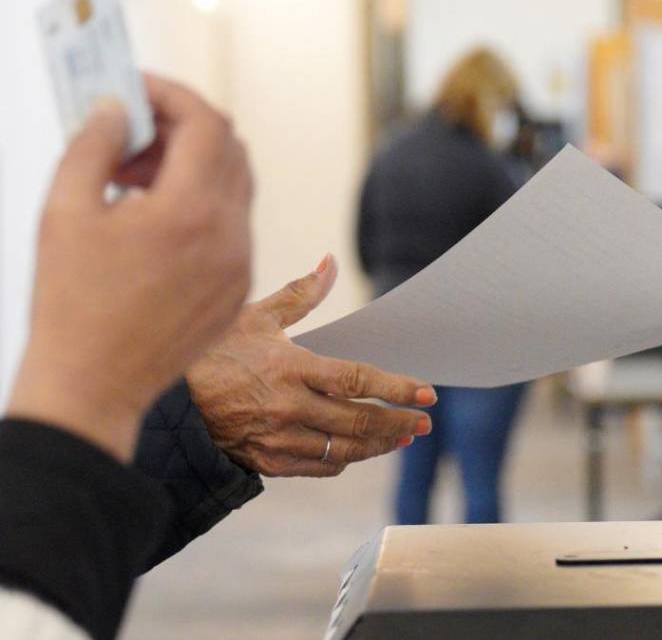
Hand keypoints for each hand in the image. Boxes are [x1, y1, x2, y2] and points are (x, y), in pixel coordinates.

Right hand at [8, 75, 252, 461]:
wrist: (93, 384)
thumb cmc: (72, 303)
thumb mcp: (65, 211)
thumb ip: (94, 144)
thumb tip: (117, 108)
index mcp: (194, 211)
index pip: (207, 123)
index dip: (172, 94)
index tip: (136, 88)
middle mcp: (232, 236)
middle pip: (230, 149)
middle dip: (182, 128)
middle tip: (128, 134)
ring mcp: (242, 265)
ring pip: (236, 188)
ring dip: (192, 167)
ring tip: (130, 181)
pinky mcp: (238, 289)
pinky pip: (233, 227)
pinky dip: (200, 206)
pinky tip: (149, 224)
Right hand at [186, 256, 436, 476]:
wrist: (166, 398)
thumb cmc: (212, 351)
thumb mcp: (254, 315)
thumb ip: (300, 294)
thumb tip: (329, 263)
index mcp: (290, 367)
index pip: (357, 380)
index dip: (397, 387)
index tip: (427, 393)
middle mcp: (288, 406)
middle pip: (359, 420)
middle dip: (398, 421)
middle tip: (424, 421)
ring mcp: (278, 438)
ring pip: (343, 448)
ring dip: (378, 444)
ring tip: (402, 436)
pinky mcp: (266, 460)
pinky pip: (317, 466)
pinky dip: (342, 459)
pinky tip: (356, 450)